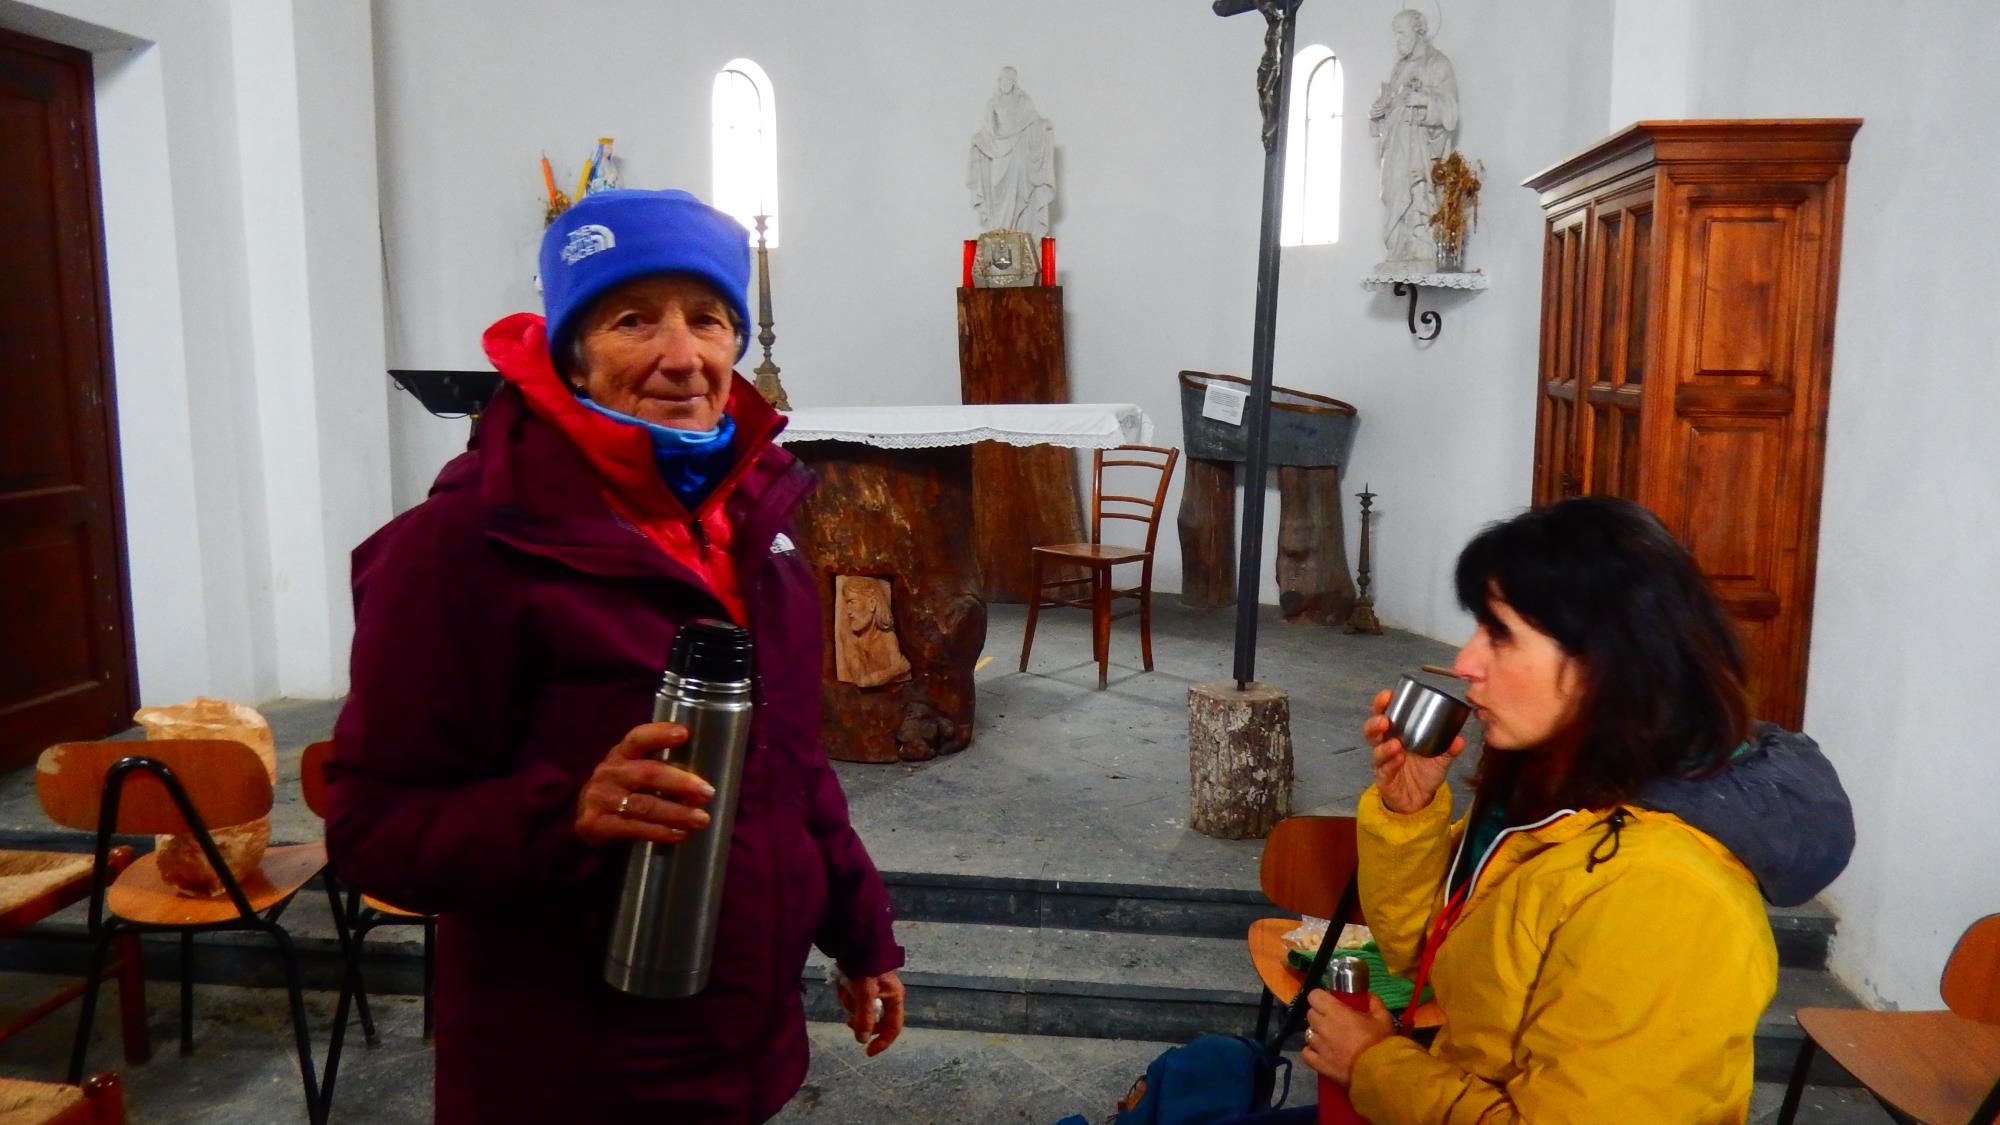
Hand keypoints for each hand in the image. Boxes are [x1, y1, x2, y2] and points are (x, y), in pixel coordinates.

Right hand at [573, 723, 715, 846]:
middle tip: (708, 792)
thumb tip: (704, 776)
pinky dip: (659, 832)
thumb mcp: (632, 769)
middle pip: (648, 774)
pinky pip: (633, 828)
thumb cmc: (622, 789)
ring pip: (644, 805)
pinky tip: (679, 834)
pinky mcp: (597, 823)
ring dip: (676, 813)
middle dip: (681, 782)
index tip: (684, 733)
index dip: (659, 733)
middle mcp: (610, 772)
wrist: (584, 817)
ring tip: (701, 819)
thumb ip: (658, 766)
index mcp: (621, 753)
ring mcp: (601, 798)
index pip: (638, 738)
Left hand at [837, 970, 904, 1056]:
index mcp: (894, 997)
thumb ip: (865, 1016)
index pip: (893, 1027)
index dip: (882, 1041)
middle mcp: (887, 995)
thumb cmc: (865, 966)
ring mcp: (874, 989)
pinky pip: (853, 997)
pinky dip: (846, 994)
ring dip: (850, 1003)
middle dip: (860, 1019)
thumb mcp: (865, 992)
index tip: (867, 1052)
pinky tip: (842, 983)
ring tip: (844, 988)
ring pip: (861, 1008)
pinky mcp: (862, 983)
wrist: (856, 939)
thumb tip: (862, 1040)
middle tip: (848, 1021)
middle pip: (874, 1019)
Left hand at [1300, 989, 1393, 1085]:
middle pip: (1310, 1014)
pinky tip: (1321, 1052)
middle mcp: (1323, 1026)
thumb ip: (1374, 1003)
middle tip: (1333, 1021)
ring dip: (1317, 1034)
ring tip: (1329, 1039)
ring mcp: (1318, 1046)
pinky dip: (1311, 1051)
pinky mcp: (1318, 1063)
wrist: (1378, 1072)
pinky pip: (1306, 1053)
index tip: (1329, 1002)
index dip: (1320, 998)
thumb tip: (1368, 996)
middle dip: (1319, 1015)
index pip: (1314, 996)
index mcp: (1335, 1011)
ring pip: (1308, 1033)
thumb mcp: (1383, 1018)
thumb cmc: (1379, 1042)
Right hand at [1365, 688, 1465, 814]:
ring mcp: (1383, 762)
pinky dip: (1391, 764)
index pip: (1386, 714)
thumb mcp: (1440, 757)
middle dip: (1375, 722)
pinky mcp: (1384, 778)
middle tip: (1385, 720)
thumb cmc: (1425, 772)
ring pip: (1376, 750)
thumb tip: (1459, 738)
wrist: (1421, 799)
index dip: (1383, 704)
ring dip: (1384, 746)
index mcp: (1398, 733)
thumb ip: (1449, 748)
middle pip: (1372, 730)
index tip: (1388, 695)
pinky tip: (1399, 759)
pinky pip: (1384, 770)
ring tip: (1396, 743)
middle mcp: (1386, 745)